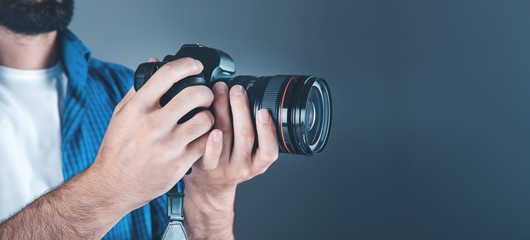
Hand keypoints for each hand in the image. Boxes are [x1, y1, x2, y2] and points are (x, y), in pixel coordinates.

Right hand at [87, 57, 221, 213]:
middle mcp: (152, 125)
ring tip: (203, 118)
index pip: (167, 75)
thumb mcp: (121, 114)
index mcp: (137, 108)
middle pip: (194, 95)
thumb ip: (139, 88)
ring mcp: (167, 145)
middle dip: (206, 92)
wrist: (112, 186)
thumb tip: (155, 61)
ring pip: (206, 119)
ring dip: (209, 116)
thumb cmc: (117, 149)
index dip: (187, 65)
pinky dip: (208, 138)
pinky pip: (206, 143)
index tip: (196, 66)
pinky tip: (201, 137)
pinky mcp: (179, 164)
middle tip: (205, 95)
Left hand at [182, 82, 278, 238]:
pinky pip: (207, 154)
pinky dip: (210, 138)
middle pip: (245, 136)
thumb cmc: (228, 162)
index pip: (269, 150)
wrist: (209, 187)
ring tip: (219, 90)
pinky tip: (207, 121)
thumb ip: (250, 130)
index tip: (264, 111)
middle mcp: (242, 166)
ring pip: (225, 136)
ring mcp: (222, 168)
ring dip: (222, 110)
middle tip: (237, 89)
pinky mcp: (204, 168)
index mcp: (257, 163)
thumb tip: (244, 93)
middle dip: (241, 108)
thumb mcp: (249, 153)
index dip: (268, 131)